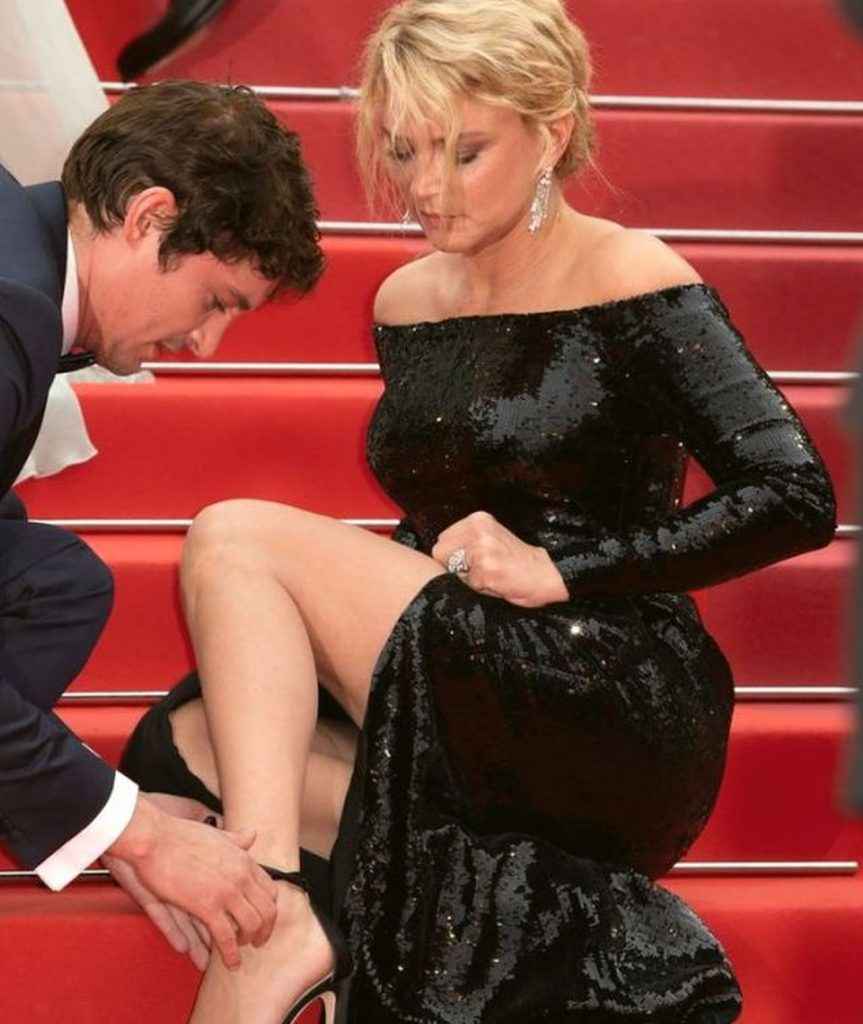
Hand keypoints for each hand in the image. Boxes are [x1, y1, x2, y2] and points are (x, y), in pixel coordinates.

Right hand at [106, 793, 277, 969]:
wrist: (154, 839)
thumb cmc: (180, 835)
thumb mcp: (216, 835)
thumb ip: (236, 839)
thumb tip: (253, 835)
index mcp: (244, 859)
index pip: (269, 890)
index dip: (268, 908)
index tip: (262, 918)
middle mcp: (241, 876)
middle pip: (266, 910)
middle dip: (264, 929)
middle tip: (258, 941)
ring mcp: (226, 891)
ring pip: (251, 925)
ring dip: (249, 942)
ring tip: (243, 952)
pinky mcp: (206, 906)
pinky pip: (226, 937)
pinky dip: (230, 954)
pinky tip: (231, 963)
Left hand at [432, 511, 568, 606]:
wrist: (548, 574)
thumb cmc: (518, 561)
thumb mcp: (492, 538)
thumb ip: (467, 540)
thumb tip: (440, 555)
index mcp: (478, 520)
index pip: (443, 540)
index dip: (452, 557)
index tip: (469, 564)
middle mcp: (478, 530)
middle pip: (441, 553)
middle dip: (455, 567)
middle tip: (479, 572)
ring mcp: (482, 549)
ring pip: (454, 571)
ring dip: (468, 579)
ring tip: (490, 577)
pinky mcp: (487, 569)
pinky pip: (469, 585)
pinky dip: (481, 589)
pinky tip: (498, 583)